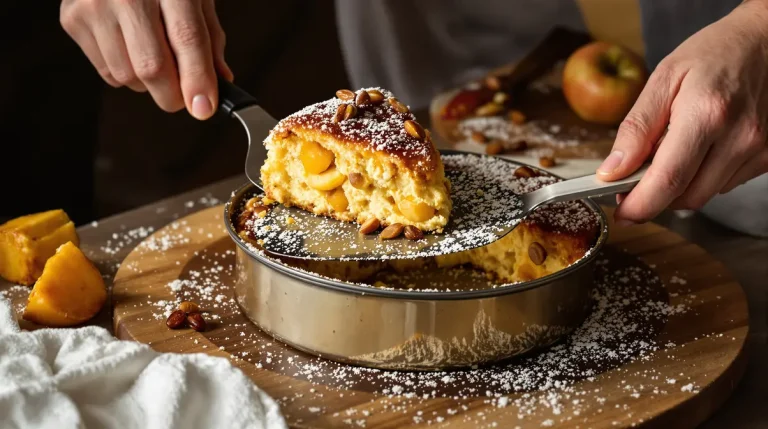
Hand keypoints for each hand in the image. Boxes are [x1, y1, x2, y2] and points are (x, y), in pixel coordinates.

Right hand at [60, 0, 232, 119]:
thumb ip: (208, 39)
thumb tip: (219, 82)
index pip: (187, 39)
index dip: (197, 79)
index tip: (204, 109)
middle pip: (152, 67)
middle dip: (173, 95)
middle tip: (182, 96)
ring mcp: (95, 5)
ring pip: (128, 77)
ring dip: (148, 84)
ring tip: (152, 55)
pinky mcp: (73, 19)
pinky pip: (107, 72)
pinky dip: (126, 73)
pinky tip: (129, 47)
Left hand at [597, 0, 767, 224]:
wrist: (766, 40)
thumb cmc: (714, 54)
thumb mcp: (663, 79)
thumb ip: (635, 128)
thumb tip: (612, 170)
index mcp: (706, 115)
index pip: (668, 181)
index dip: (640, 206)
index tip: (621, 214)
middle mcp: (739, 137)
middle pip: (687, 197)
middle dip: (655, 198)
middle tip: (635, 183)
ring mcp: (759, 149)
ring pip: (705, 195)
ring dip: (679, 187)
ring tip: (671, 152)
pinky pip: (725, 184)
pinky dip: (703, 177)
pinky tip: (700, 150)